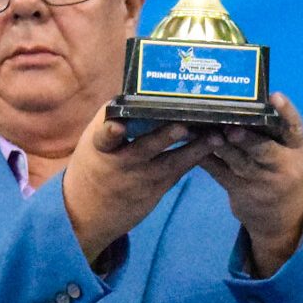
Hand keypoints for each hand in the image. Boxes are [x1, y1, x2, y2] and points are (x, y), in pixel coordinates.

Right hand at [62, 107, 213, 267]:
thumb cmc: (96, 164)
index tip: (116, 126)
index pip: (103, 137)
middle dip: (163, 137)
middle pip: (144, 148)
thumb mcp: (95, 141)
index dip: (110, 131)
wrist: (87, 212)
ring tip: (215, 137)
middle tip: (182, 126)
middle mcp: (122, 162)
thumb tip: (142, 89)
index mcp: (101, 146)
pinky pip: (179, 171)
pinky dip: (196, 157)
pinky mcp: (157, 189)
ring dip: (194, 149)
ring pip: (170, 163)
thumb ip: (116, 118)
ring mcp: (141, 178)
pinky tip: (215, 145)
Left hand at [200, 93, 302, 277]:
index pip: (295, 127)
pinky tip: (190, 142)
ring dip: (220, 146)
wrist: (281, 217)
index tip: (275, 96)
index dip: (286, 112)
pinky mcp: (239, 190)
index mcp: (297, 148)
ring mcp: (260, 180)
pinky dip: (204, 157)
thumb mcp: (288, 150)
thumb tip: (245, 97)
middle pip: (265, 150)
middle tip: (232, 128)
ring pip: (239, 162)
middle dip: (247, 139)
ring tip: (206, 132)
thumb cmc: (282, 167)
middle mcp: (282, 165)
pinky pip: (219, 171)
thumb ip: (273, 129)